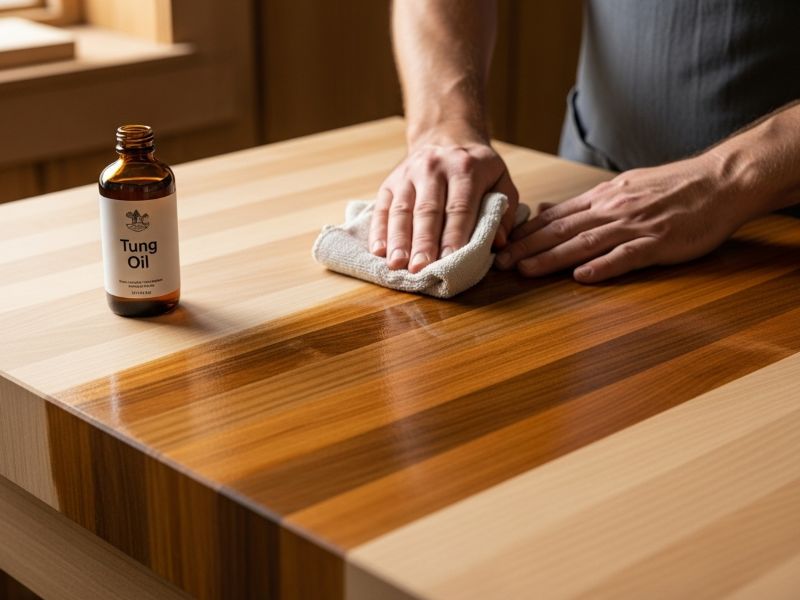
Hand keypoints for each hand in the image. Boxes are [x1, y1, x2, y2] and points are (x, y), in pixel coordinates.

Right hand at [369, 129, 518, 272]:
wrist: (445, 136)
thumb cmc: (477, 168)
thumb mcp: (500, 180)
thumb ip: (504, 210)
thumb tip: (498, 242)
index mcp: (465, 169)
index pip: (459, 207)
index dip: (454, 235)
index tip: (450, 259)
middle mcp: (433, 168)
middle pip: (427, 210)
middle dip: (423, 242)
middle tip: (420, 268)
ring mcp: (408, 174)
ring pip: (401, 210)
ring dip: (398, 240)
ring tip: (396, 264)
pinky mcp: (390, 182)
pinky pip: (382, 208)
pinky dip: (379, 231)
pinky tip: (378, 251)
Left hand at [495, 156, 752, 282]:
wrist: (721, 181)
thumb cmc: (674, 187)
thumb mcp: (623, 187)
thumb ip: (586, 203)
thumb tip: (548, 210)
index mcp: (604, 197)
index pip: (556, 215)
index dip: (526, 232)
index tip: (502, 244)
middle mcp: (613, 209)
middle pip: (561, 229)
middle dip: (527, 247)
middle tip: (500, 262)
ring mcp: (635, 226)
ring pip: (585, 243)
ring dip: (552, 258)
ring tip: (525, 270)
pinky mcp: (659, 243)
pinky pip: (626, 256)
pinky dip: (603, 267)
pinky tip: (582, 277)